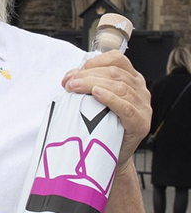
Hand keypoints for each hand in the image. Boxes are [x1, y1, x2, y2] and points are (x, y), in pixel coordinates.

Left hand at [62, 50, 150, 168]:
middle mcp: (140, 91)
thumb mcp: (94, 98)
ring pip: (119, 87)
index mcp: (131, 79)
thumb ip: (86, 83)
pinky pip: (125, 107)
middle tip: (69, 83)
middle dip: (87, 75)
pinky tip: (96, 94)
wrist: (107, 153)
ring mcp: (143, 107)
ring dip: (92, 84)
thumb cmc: (100, 124)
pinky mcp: (140, 124)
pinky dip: (109, 98)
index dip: (95, 62)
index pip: (117, 60)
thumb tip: (71, 75)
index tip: (76, 71)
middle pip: (114, 73)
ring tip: (74, 88)